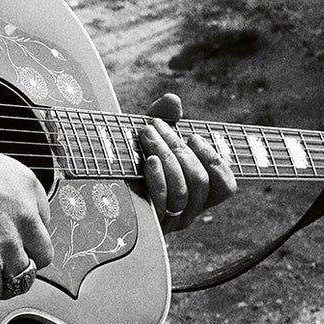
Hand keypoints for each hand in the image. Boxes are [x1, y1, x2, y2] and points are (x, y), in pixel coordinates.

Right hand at [0, 134, 53, 310]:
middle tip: (6, 267)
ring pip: (20, 278)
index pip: (42, 221)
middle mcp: (22, 214)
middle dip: (23, 263)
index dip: (27, 237)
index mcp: (23, 185)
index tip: (17, 243)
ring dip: (2, 285)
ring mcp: (6, 241)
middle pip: (39, 254)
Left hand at [137, 92, 236, 231]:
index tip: (193, 137)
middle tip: (156, 125)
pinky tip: (149, 161)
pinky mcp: (149, 222)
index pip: (225, 187)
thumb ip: (162, 118)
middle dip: (179, 149)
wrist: (98, 175)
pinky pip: (162, 202)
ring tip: (148, 135)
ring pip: (182, 191)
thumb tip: (173, 100)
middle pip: (200, 181)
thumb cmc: (129, 157)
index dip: (216, 161)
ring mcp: (169, 220)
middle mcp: (188, 211)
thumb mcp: (147, 136)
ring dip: (166, 157)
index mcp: (197, 194)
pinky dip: (158, 178)